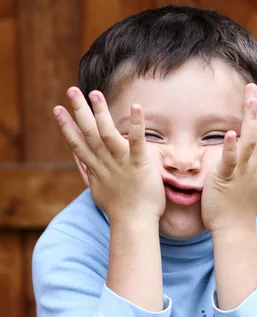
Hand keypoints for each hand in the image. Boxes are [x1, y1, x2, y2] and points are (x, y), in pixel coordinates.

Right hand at [53, 88, 165, 224]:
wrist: (135, 225)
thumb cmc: (121, 210)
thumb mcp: (99, 190)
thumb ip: (90, 173)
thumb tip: (81, 162)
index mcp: (96, 169)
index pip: (78, 144)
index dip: (67, 126)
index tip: (57, 110)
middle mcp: (105, 163)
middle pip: (88, 134)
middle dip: (79, 111)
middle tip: (71, 91)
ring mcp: (121, 163)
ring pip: (106, 134)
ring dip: (100, 112)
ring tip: (94, 93)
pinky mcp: (139, 164)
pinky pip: (136, 141)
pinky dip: (135, 124)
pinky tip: (136, 106)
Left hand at [201, 84, 256, 233]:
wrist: (236, 230)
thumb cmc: (242, 209)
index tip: (255, 96)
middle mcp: (255, 166)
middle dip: (255, 109)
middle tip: (251, 87)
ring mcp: (243, 172)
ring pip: (249, 140)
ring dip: (250, 119)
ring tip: (249, 99)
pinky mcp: (227, 179)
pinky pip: (230, 160)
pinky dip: (231, 146)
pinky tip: (229, 132)